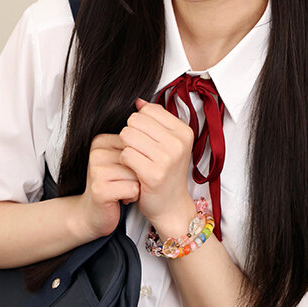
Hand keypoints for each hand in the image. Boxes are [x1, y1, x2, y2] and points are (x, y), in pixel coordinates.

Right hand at [78, 133, 140, 239]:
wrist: (92, 212)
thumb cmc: (113, 184)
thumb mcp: (122, 161)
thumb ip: (134, 149)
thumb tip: (156, 145)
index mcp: (101, 141)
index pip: (136, 145)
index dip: (138, 161)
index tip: (125, 170)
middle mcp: (97, 153)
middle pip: (137, 159)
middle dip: (137, 174)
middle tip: (123, 183)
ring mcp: (96, 171)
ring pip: (136, 174)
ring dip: (135, 186)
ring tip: (122, 191)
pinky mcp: (100, 190)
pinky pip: (133, 189)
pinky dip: (133, 196)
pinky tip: (121, 199)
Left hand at [118, 98, 194, 229]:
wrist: (171, 206)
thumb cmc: (167, 172)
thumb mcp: (169, 143)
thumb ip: (155, 119)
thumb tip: (138, 101)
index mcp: (184, 131)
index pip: (148, 110)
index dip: (140, 122)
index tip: (146, 138)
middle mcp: (178, 143)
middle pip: (135, 120)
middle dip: (130, 134)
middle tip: (138, 150)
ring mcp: (167, 159)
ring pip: (128, 135)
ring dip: (125, 147)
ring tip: (134, 158)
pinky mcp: (153, 174)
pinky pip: (125, 154)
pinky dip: (124, 160)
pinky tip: (132, 168)